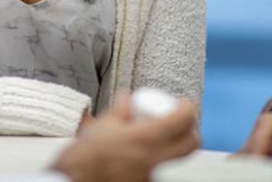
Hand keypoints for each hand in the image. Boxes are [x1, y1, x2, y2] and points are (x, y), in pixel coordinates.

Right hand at [52, 93, 198, 181]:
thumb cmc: (81, 160)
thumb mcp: (99, 128)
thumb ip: (119, 111)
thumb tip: (127, 98)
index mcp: (143, 140)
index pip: (181, 121)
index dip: (187, 109)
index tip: (183, 103)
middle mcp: (152, 161)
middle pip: (190, 146)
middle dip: (190, 131)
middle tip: (178, 121)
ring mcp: (149, 177)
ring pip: (169, 159)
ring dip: (164, 147)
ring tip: (143, 140)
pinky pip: (153, 170)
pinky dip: (146, 161)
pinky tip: (130, 158)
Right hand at [240, 110, 271, 180]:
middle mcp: (271, 121)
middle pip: (260, 143)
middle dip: (262, 164)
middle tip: (268, 178)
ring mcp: (257, 128)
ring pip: (248, 149)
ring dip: (253, 166)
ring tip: (258, 176)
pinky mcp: (248, 138)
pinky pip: (243, 154)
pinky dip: (246, 167)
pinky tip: (248, 175)